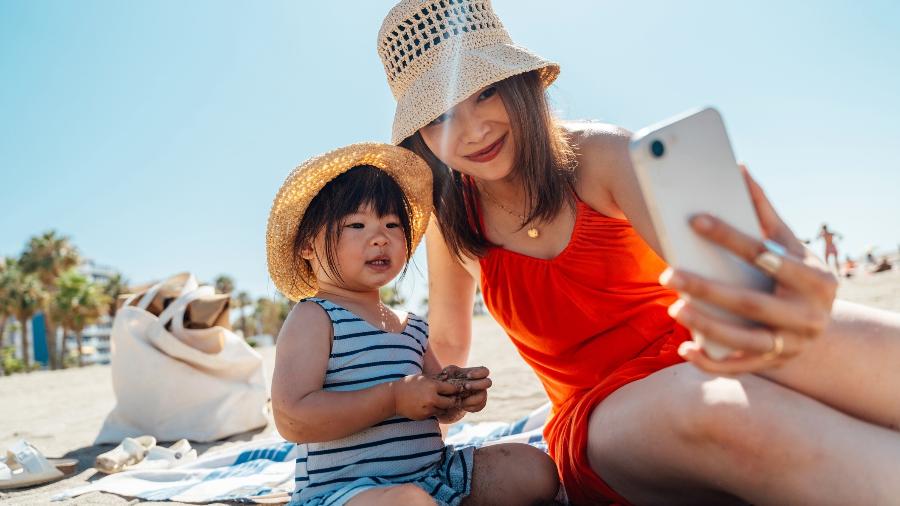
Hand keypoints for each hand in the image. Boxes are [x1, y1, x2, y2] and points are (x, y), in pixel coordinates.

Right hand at [391, 374, 463, 420]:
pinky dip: (435, 410)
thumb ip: (435, 380)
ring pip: (443, 410)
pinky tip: (430, 406)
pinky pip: (434, 414)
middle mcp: (432, 398)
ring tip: (441, 402)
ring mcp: (428, 409)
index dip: (456, 389)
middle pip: (450, 402)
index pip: (451, 389)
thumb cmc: (408, 384)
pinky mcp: (424, 416)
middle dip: (452, 400)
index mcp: (432, 386)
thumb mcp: (422, 378)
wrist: (394, 397)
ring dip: (444, 406)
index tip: (458, 389)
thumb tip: (448, 379)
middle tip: (453, 398)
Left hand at [431, 365, 491, 422]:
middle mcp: (481, 384)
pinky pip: (480, 406)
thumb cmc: (449, 381)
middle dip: (477, 385)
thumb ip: (448, 371)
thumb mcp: (447, 374)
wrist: (446, 397)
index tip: (468, 376)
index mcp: (476, 374)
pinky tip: (462, 406)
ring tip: (460, 400)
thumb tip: (446, 373)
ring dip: (472, 398)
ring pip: (483, 396)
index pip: (484, 371)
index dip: (479, 373)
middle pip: (488, 382)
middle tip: (465, 387)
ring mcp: (480, 394)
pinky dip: (471, 407)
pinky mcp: (478, 405)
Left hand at [661, 166, 837, 373]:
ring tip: (673, 308)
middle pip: (751, 303)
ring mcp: (792, 345)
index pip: (765, 255)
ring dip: (705, 326)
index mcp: (815, 279)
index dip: (729, 236)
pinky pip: (738, 367)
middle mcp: (808, 316)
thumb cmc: (795, 273)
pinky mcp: (774, 366)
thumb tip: (740, 169)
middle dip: (707, 289)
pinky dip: (709, 361)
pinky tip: (682, 348)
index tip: (694, 221)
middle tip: (668, 275)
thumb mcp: (789, 246)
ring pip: (744, 340)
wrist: (819, 324)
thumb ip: (764, 214)